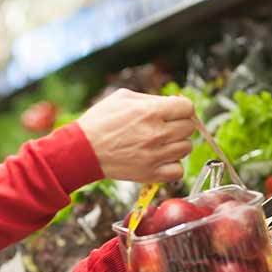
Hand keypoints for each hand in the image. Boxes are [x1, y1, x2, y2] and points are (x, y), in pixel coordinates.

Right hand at [76, 89, 195, 181]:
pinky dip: (173, 165)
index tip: (175, 112)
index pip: (188, 107)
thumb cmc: (100, 122)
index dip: (182, 108)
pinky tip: (161, 159)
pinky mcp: (151, 174)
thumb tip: (171, 102)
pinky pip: (178, 170)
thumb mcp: (122, 97)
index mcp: (151, 111)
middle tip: (166, 127)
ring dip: (176, 144)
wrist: (82, 150)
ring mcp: (155, 155)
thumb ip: (150, 98)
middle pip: (189, 128)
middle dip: (179, 124)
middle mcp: (157, 133)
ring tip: (161, 143)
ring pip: (186, 148)